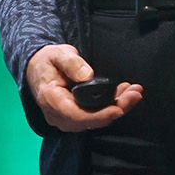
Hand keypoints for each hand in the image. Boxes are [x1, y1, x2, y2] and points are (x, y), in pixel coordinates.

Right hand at [26, 44, 143, 132]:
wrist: (38, 69)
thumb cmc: (48, 61)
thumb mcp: (58, 54)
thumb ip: (72, 63)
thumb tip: (87, 75)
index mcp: (51, 99)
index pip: (76, 115)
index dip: (99, 115)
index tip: (119, 108)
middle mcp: (58, 115)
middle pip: (91, 121)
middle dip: (117, 109)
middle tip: (136, 93)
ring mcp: (66, 119)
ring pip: (96, 121)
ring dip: (117, 107)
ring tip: (134, 92)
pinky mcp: (75, 118)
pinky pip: (95, 117)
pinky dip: (111, 107)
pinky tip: (124, 95)